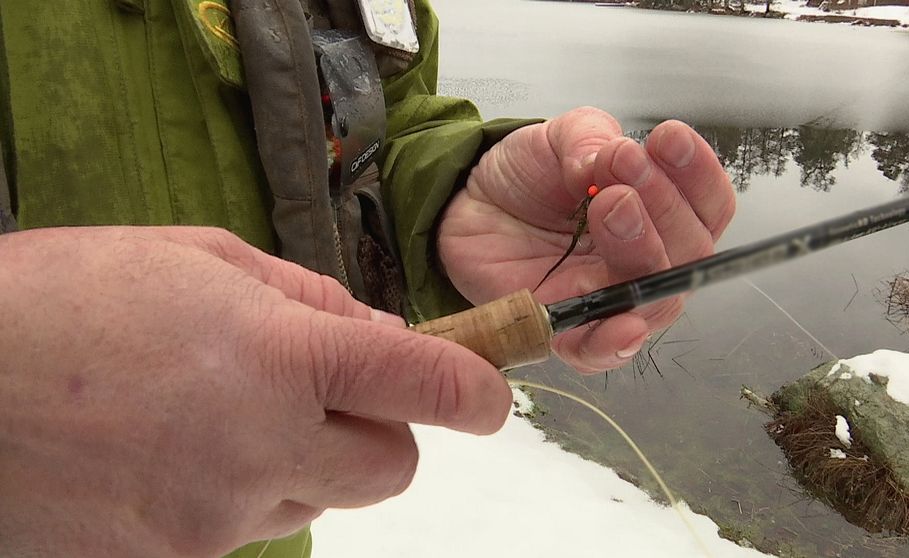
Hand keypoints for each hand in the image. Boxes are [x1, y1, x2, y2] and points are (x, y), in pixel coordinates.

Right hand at [0, 226, 509, 556]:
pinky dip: (238, 490)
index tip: (487, 395)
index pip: (423, 387)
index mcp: (277, 358)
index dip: (473, 392)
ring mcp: (214, 521)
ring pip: (318, 499)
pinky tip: (176, 451)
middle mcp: (259, 450)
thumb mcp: (199, 259)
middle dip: (379, 430)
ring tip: (222, 412)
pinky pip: (247, 526)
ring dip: (304, 459)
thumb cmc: (62, 299)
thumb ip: (308, 299)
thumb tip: (378, 335)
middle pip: (390, 469)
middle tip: (328, 392)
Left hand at [438, 107, 734, 372]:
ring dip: (642, 249)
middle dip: (665, 206)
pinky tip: (622, 324)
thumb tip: (613, 155)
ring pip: (656, 299)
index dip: (697, 175)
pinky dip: (615, 342)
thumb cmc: (526, 176)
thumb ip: (590, 138)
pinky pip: (600, 351)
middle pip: (691, 253)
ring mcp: (609, 298)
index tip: (668, 139)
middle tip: (623, 170)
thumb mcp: (559, 137)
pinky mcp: (567, 330)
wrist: (468, 202)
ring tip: (610, 203)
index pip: (706, 206)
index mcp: (659, 213)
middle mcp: (645, 260)